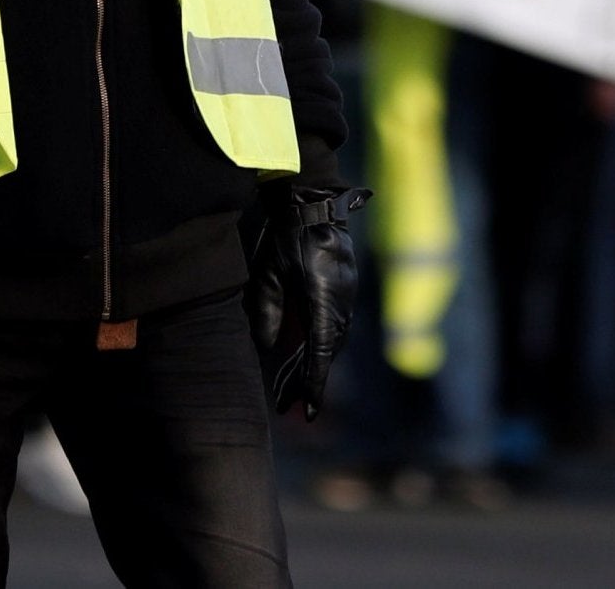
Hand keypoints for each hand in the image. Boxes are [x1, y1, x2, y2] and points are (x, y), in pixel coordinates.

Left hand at [247, 184, 370, 420]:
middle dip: (307, 381)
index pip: (319, 353)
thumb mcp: (269, 274)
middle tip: (287, 407)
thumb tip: (269, 347)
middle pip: (326, 353)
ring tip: (290, 388)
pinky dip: (320, 346)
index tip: (307, 411)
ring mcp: (346, 296)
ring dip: (313, 365)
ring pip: (332, 342)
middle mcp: (341, 303)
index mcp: (323, 300)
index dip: (312, 385)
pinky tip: (305, 356)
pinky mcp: (345, 289)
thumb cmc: (288, 236)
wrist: (316, 203)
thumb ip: (268, 312)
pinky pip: (334, 326)